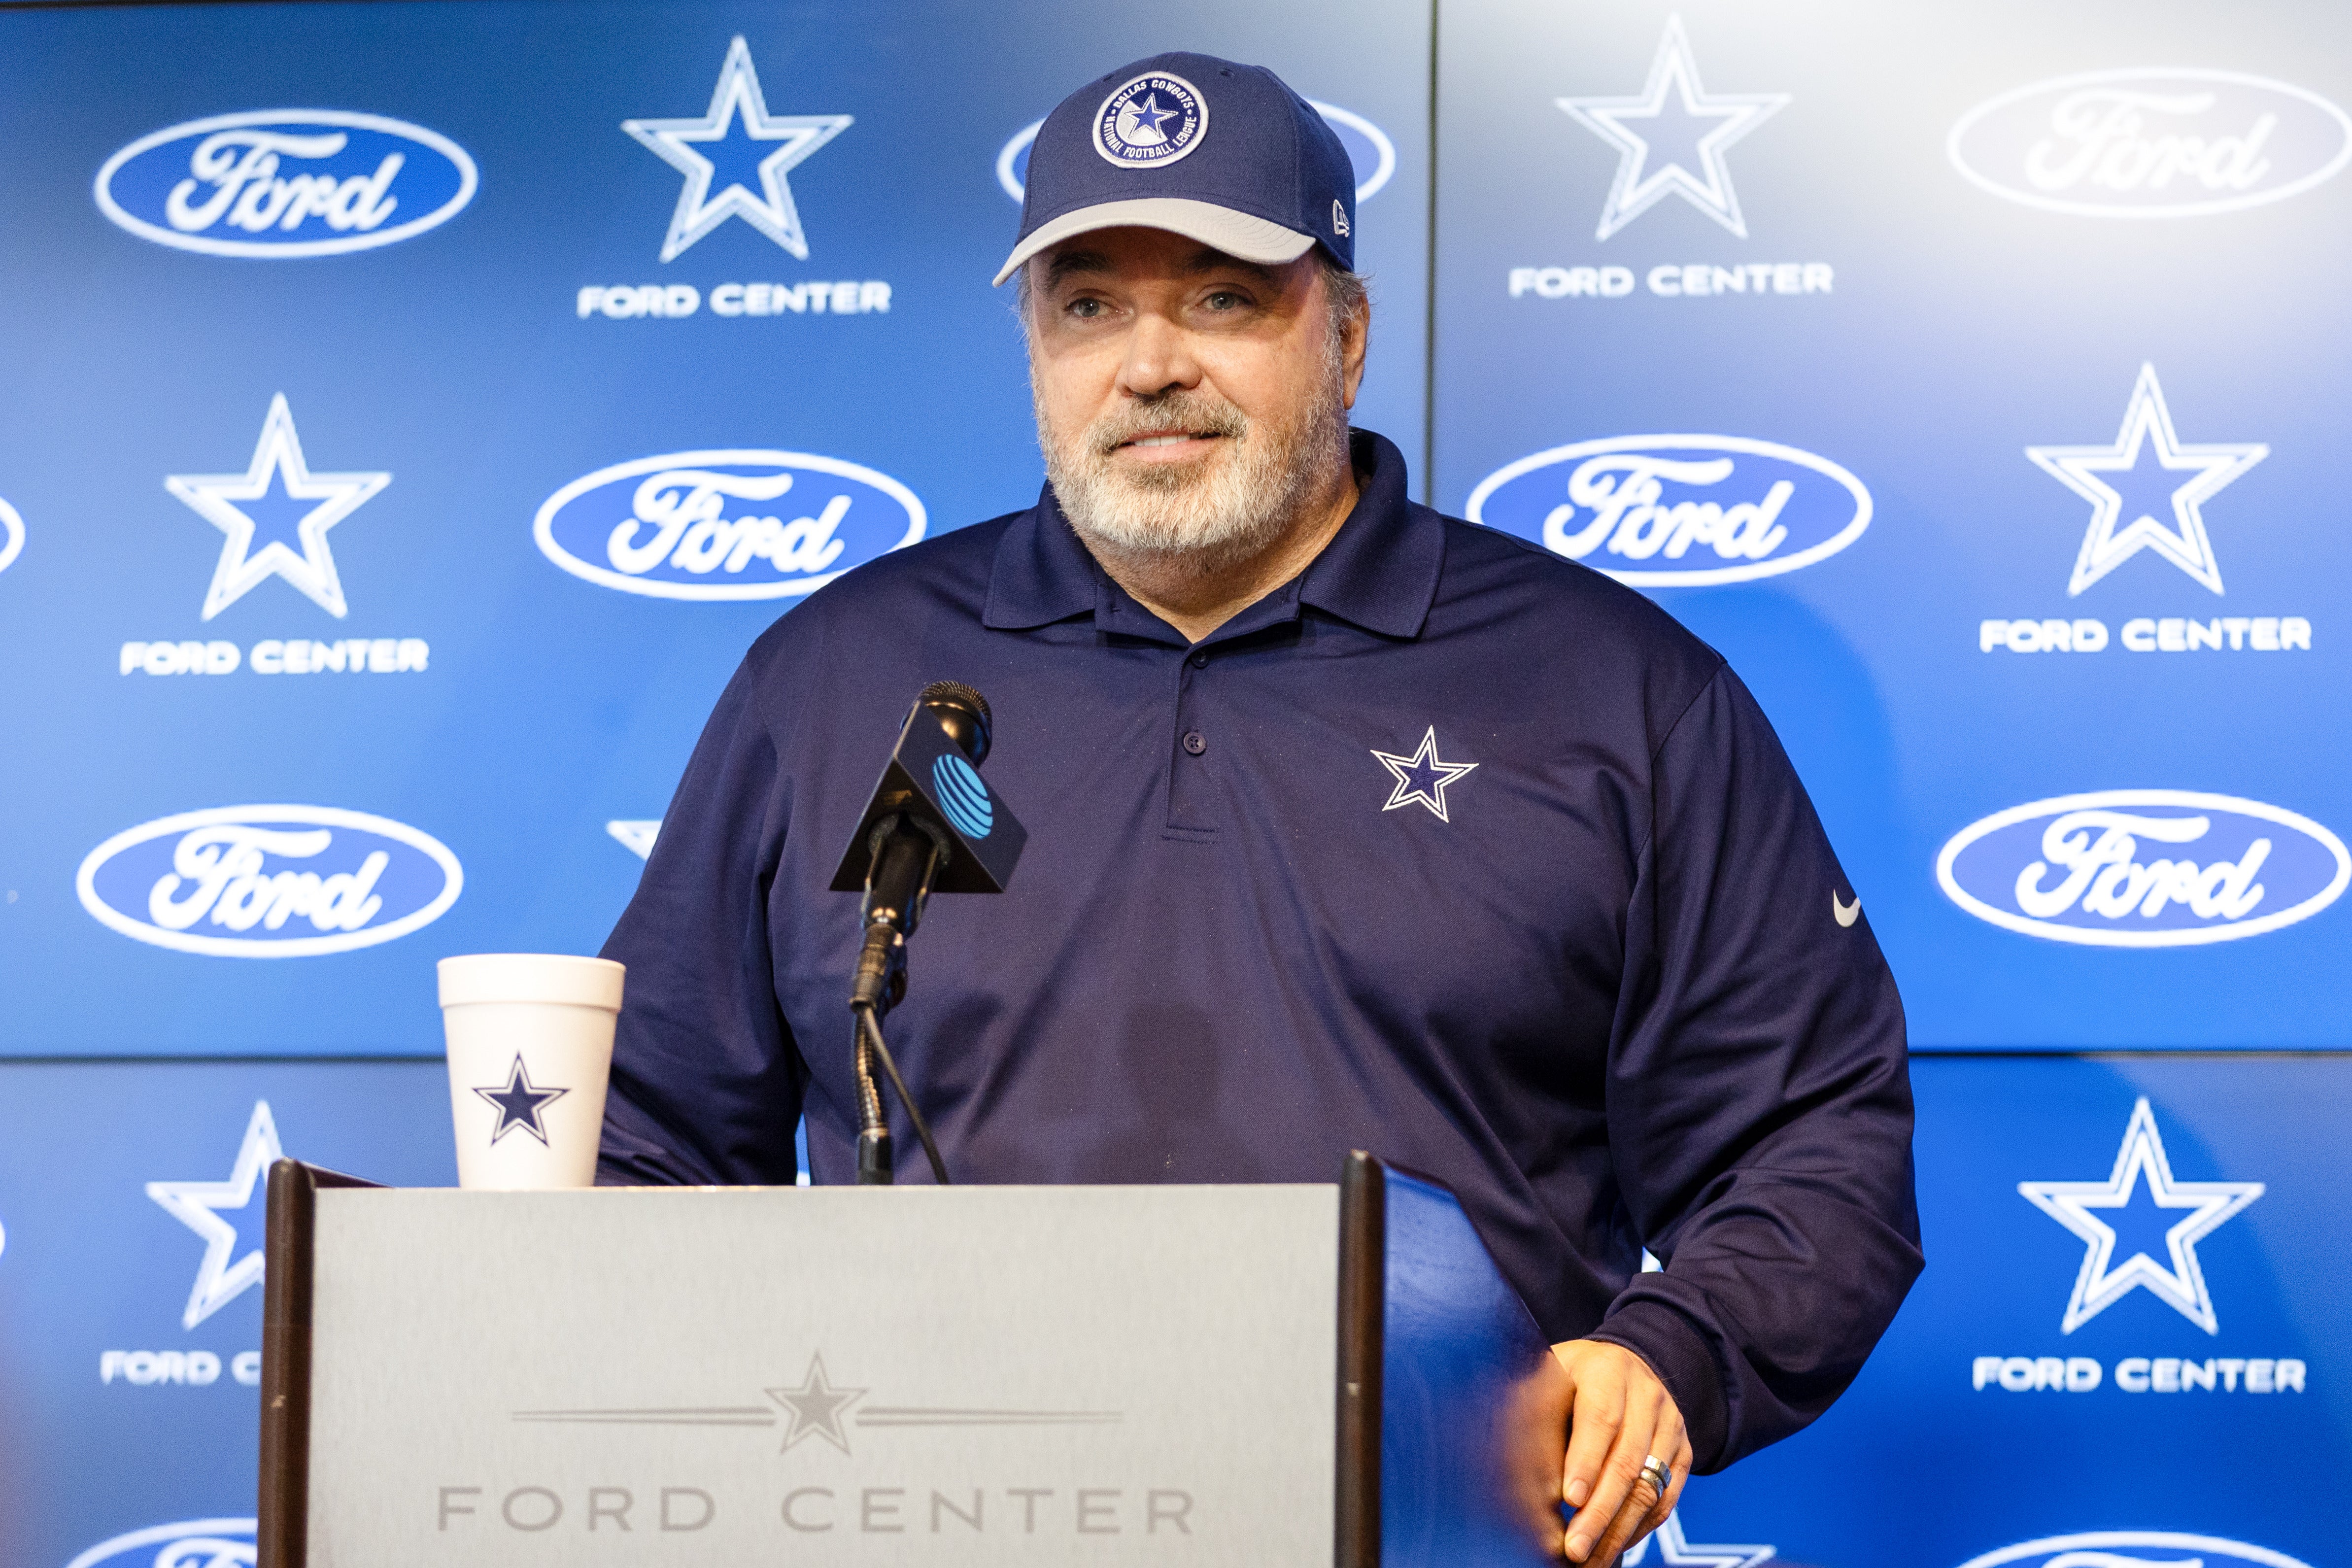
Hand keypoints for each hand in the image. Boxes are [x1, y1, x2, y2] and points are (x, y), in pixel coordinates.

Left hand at [1549, 1339, 1689, 1563]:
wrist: (1623, 1364)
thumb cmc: (1571, 1376)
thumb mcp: (1549, 1375)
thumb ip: (1535, 1406)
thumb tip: (1517, 1459)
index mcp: (1608, 1371)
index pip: (1601, 1419)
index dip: (1585, 1461)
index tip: (1569, 1499)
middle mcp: (1647, 1396)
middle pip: (1627, 1461)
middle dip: (1599, 1511)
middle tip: (1575, 1549)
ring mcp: (1670, 1425)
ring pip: (1649, 1487)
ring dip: (1618, 1530)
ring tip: (1590, 1560)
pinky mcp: (1683, 1451)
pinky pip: (1665, 1498)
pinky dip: (1639, 1528)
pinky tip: (1614, 1546)